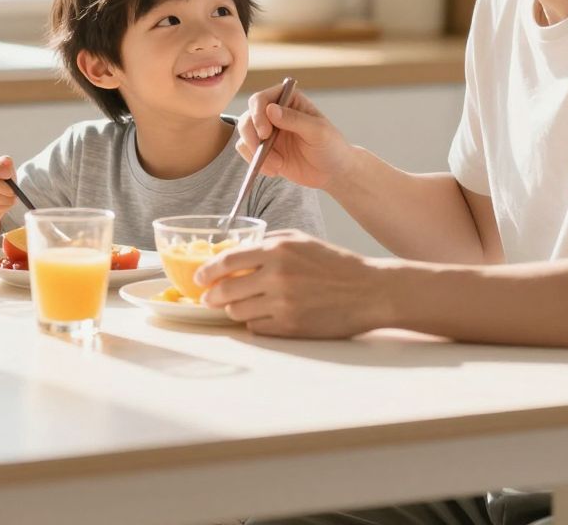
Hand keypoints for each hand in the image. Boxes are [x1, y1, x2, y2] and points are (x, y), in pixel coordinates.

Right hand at [0, 154, 15, 223]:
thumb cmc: (0, 185)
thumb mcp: (6, 173)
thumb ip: (7, 165)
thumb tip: (6, 160)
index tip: (8, 174)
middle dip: (2, 187)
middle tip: (13, 192)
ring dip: (3, 198)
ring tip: (12, 199)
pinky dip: (1, 207)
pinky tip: (5, 205)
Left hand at [196, 231, 389, 337]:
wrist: (368, 291)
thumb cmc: (334, 263)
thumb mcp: (300, 239)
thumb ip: (266, 242)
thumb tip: (233, 250)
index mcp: (277, 249)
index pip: (226, 260)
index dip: (207, 271)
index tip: (200, 276)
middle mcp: (276, 275)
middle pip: (225, 290)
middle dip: (211, 295)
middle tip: (208, 297)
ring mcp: (283, 303)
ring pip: (237, 312)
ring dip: (233, 309)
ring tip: (239, 305)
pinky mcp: (291, 327)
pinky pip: (256, 327)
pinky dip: (254, 322)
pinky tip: (263, 315)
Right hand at [235, 83, 353, 190]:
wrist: (332, 172)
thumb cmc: (331, 146)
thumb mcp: (318, 132)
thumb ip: (294, 119)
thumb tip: (270, 109)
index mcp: (288, 100)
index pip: (261, 99)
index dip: (258, 114)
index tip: (265, 133)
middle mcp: (274, 113)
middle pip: (248, 117)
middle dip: (252, 136)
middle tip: (262, 152)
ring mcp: (267, 131)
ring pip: (244, 135)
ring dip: (255, 152)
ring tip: (276, 165)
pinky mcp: (263, 149)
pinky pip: (247, 152)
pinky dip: (255, 162)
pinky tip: (275, 170)